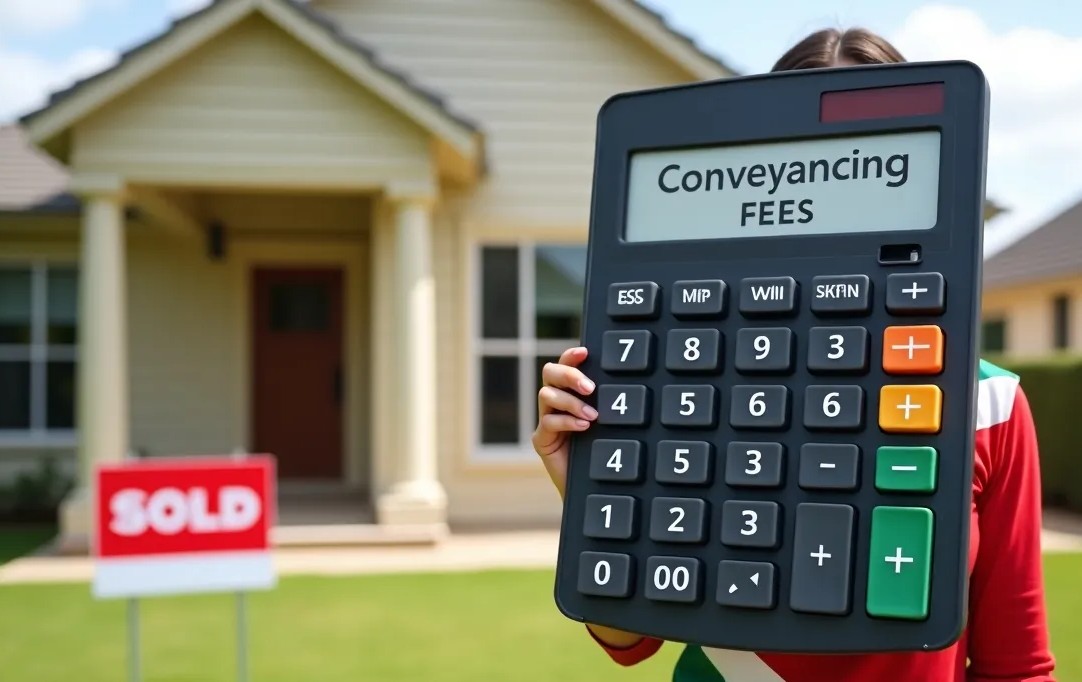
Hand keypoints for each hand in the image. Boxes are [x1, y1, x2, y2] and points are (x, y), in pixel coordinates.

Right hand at [532, 346, 596, 497]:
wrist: (595, 487)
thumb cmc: (602, 451)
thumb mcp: (606, 421)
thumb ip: (603, 401)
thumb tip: (618, 382)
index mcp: (569, 393)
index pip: (564, 366)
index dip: (570, 356)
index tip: (584, 352)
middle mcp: (555, 404)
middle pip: (549, 373)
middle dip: (569, 375)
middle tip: (590, 387)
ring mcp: (546, 421)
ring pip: (546, 395)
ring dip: (571, 402)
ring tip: (592, 415)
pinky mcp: (542, 441)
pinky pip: (547, 422)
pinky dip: (566, 421)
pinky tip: (584, 427)